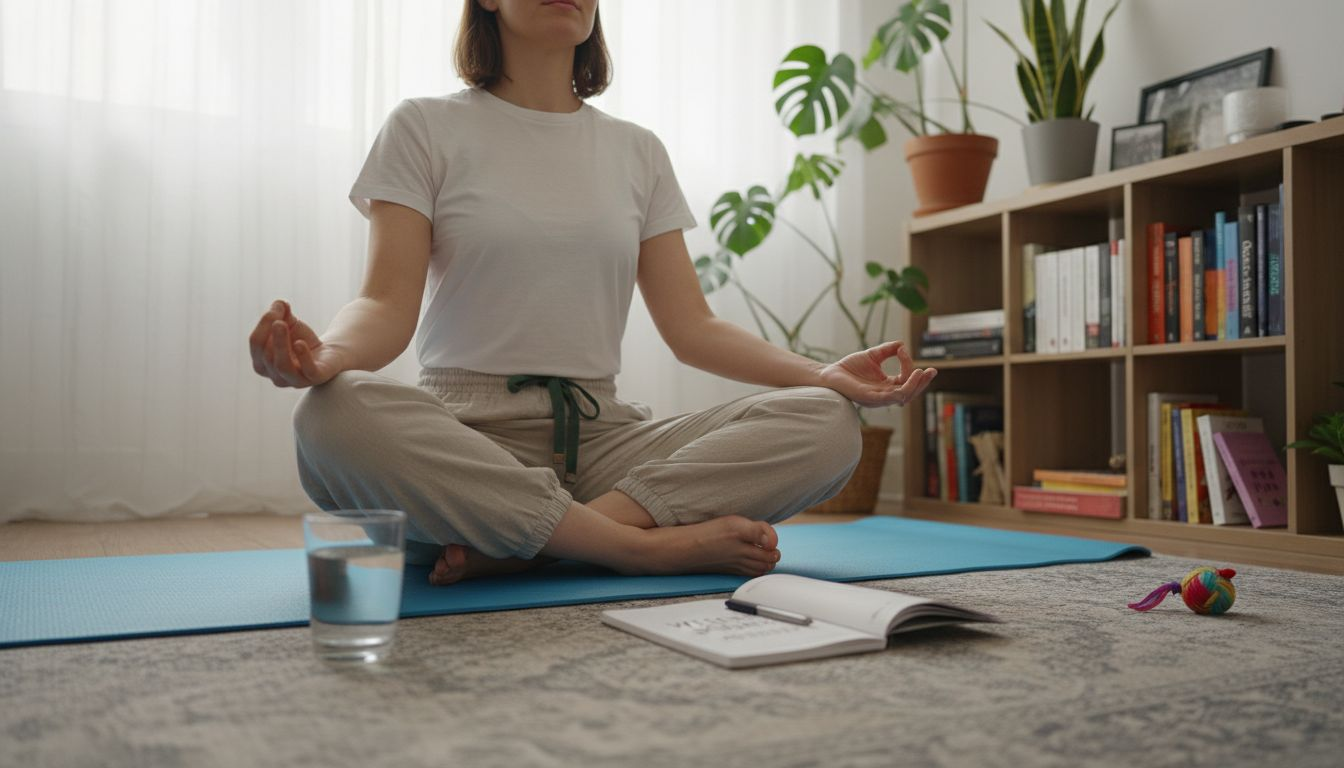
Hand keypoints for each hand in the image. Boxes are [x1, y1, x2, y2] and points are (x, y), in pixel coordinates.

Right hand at [248, 300, 341, 387]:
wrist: (329, 353)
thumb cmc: (302, 340)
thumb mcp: (290, 323)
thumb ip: (281, 312)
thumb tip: (279, 304)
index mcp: (262, 362)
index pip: (255, 343)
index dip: (264, 323)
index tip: (278, 308)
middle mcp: (274, 375)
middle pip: (266, 354)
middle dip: (272, 333)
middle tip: (280, 318)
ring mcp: (294, 380)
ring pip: (282, 365)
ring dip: (280, 344)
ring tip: (282, 325)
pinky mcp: (315, 378)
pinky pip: (307, 371)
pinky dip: (303, 357)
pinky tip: (300, 343)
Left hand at [817, 341, 936, 408]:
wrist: (830, 373)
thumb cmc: (850, 367)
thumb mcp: (873, 356)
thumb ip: (887, 350)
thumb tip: (902, 344)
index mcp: (887, 386)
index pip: (906, 379)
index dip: (908, 364)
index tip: (902, 350)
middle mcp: (885, 394)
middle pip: (910, 392)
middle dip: (922, 383)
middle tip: (932, 371)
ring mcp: (878, 398)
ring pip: (903, 396)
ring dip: (914, 385)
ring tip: (920, 372)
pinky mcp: (869, 398)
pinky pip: (888, 398)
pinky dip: (899, 391)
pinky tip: (906, 381)